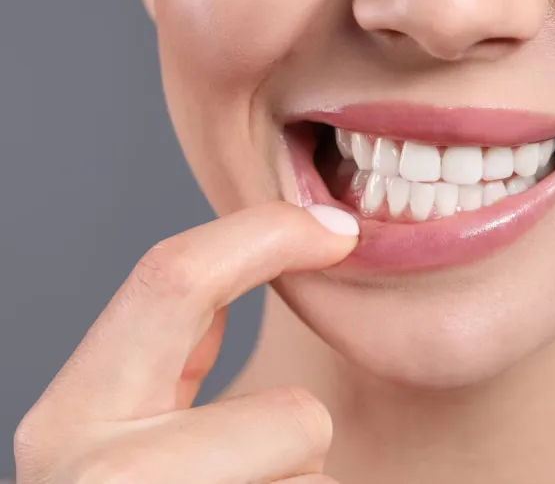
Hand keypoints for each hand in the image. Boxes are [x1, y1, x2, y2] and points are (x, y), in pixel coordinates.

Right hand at [13, 202, 358, 483]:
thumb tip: (276, 249)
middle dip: (303, 440)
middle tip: (281, 455)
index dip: (267, 234)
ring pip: (311, 483)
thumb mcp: (146, 422)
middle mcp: (91, 477)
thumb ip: (182, 354)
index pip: (171, 279)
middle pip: (291, 421)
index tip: (340, 232)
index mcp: (77, 416)